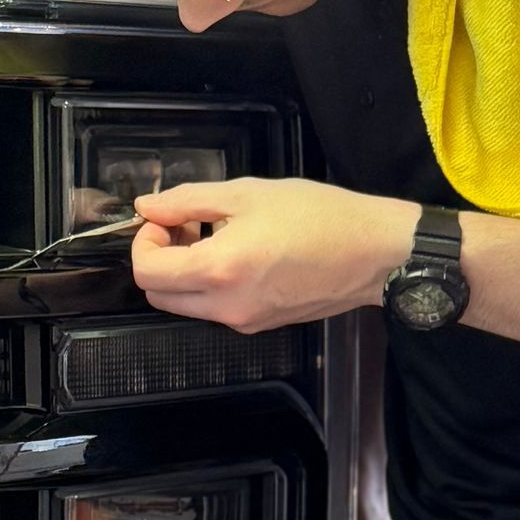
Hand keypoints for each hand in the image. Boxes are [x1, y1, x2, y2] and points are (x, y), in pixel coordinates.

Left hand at [131, 176, 416, 332]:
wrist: (375, 253)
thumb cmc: (319, 216)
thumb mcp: (248, 194)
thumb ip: (189, 200)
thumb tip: (147, 207)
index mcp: (218, 270)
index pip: (147, 271)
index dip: (144, 241)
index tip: (165, 219)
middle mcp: (226, 306)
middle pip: (159, 295)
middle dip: (159, 260)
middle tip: (185, 227)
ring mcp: (243, 321)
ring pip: (186, 305)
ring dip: (184, 273)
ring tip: (216, 235)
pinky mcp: (259, 325)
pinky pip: (216, 309)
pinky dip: (211, 284)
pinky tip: (239, 253)